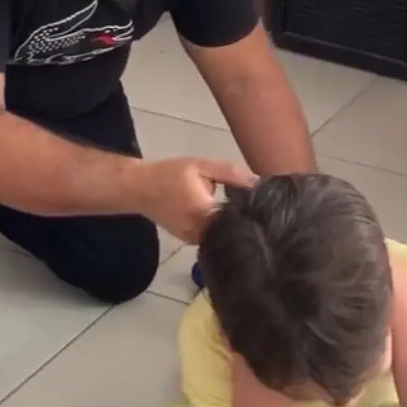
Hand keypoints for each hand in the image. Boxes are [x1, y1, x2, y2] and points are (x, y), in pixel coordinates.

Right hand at [132, 157, 254, 242]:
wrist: (139, 188)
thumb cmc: (170, 174)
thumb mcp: (201, 166)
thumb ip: (230, 174)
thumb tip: (258, 183)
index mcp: (205, 214)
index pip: (239, 219)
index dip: (254, 212)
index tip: (266, 206)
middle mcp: (201, 233)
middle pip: (232, 231)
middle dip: (245, 219)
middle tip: (260, 209)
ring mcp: (193, 240)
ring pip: (222, 235)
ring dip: (231, 224)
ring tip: (245, 212)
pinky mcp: (189, 240)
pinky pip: (211, 236)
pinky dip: (218, 227)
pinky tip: (225, 217)